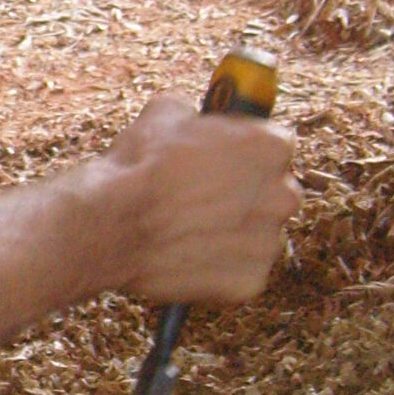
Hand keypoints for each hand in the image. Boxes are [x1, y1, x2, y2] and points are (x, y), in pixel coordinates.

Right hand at [102, 95, 298, 303]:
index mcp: (271, 147)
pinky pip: (243, 271)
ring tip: (191, 229)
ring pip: (259, 234)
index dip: (248, 152)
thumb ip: (197, 117)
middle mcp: (282, 195)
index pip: (277, 145)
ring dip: (235, 232)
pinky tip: (189, 254)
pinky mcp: (251, 281)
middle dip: (249, 194)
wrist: (111, 223)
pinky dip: (222, 267)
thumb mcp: (165, 113)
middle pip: (276, 192)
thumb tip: (194, 120)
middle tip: (208, 196)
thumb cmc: (138, 167)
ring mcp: (269, 242)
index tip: (229, 158)